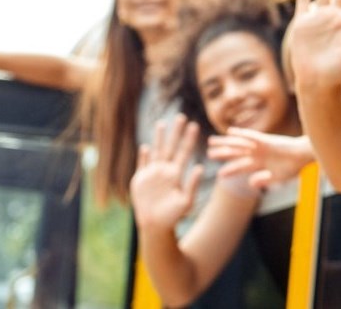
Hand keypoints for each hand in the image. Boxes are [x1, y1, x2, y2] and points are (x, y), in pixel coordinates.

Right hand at [131, 116, 202, 230]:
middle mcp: (165, 170)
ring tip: (162, 123)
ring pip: (156, 151)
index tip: (195, 125)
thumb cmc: (174, 215)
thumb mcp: (186, 200)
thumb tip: (199, 167)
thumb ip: (192, 184)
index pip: (184, 152)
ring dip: (158, 138)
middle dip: (176, 132)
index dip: (189, 139)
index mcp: (176, 174)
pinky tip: (145, 146)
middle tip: (181, 116)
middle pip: (171, 147)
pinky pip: (141, 165)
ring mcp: (152, 174)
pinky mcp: (140, 180)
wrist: (156, 224)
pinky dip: (143, 156)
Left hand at [211, 128, 313, 189]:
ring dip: (226, 142)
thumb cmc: (295, 166)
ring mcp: (262, 145)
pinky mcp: (267, 140)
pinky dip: (241, 134)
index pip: (241, 166)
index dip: (230, 170)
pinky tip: (230, 132)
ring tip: (212, 141)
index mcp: (261, 163)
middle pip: (236, 153)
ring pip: (239, 144)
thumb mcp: (278, 177)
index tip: (220, 174)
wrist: (306, 156)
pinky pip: (252, 136)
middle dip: (223, 153)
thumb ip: (264, 180)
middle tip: (209, 153)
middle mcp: (258, 153)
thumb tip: (250, 183)